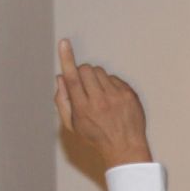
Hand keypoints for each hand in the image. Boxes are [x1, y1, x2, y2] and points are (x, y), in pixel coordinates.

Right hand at [53, 40, 151, 167]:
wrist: (125, 148)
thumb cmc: (96, 136)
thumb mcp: (72, 126)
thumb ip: (62, 101)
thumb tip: (60, 78)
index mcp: (83, 108)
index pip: (73, 78)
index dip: (67, 58)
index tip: (64, 43)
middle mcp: (100, 101)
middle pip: (86, 69)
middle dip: (82, 74)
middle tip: (85, 87)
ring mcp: (116, 97)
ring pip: (100, 71)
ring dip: (96, 79)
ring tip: (100, 96)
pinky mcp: (129, 95)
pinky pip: (114, 78)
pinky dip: (110, 85)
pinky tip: (112, 100)